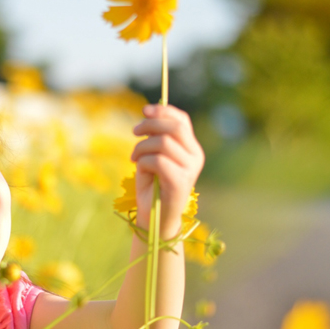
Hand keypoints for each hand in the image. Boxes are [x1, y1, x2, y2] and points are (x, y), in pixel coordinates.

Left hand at [131, 104, 203, 238]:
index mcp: (191, 149)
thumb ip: (155, 137)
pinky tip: (139, 170)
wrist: (154, 218)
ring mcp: (190, 170)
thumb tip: (149, 113)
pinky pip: (157, 161)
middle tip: (134, 132)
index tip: (144, 110)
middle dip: (150, 125)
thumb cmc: (152, 187)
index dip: (163, 111)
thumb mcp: (153, 156)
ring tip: (133, 158)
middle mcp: (195, 157)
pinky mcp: (180, 182)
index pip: (182, 121)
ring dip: (141, 147)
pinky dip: (143, 162)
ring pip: (163, 143)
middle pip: (174, 128)